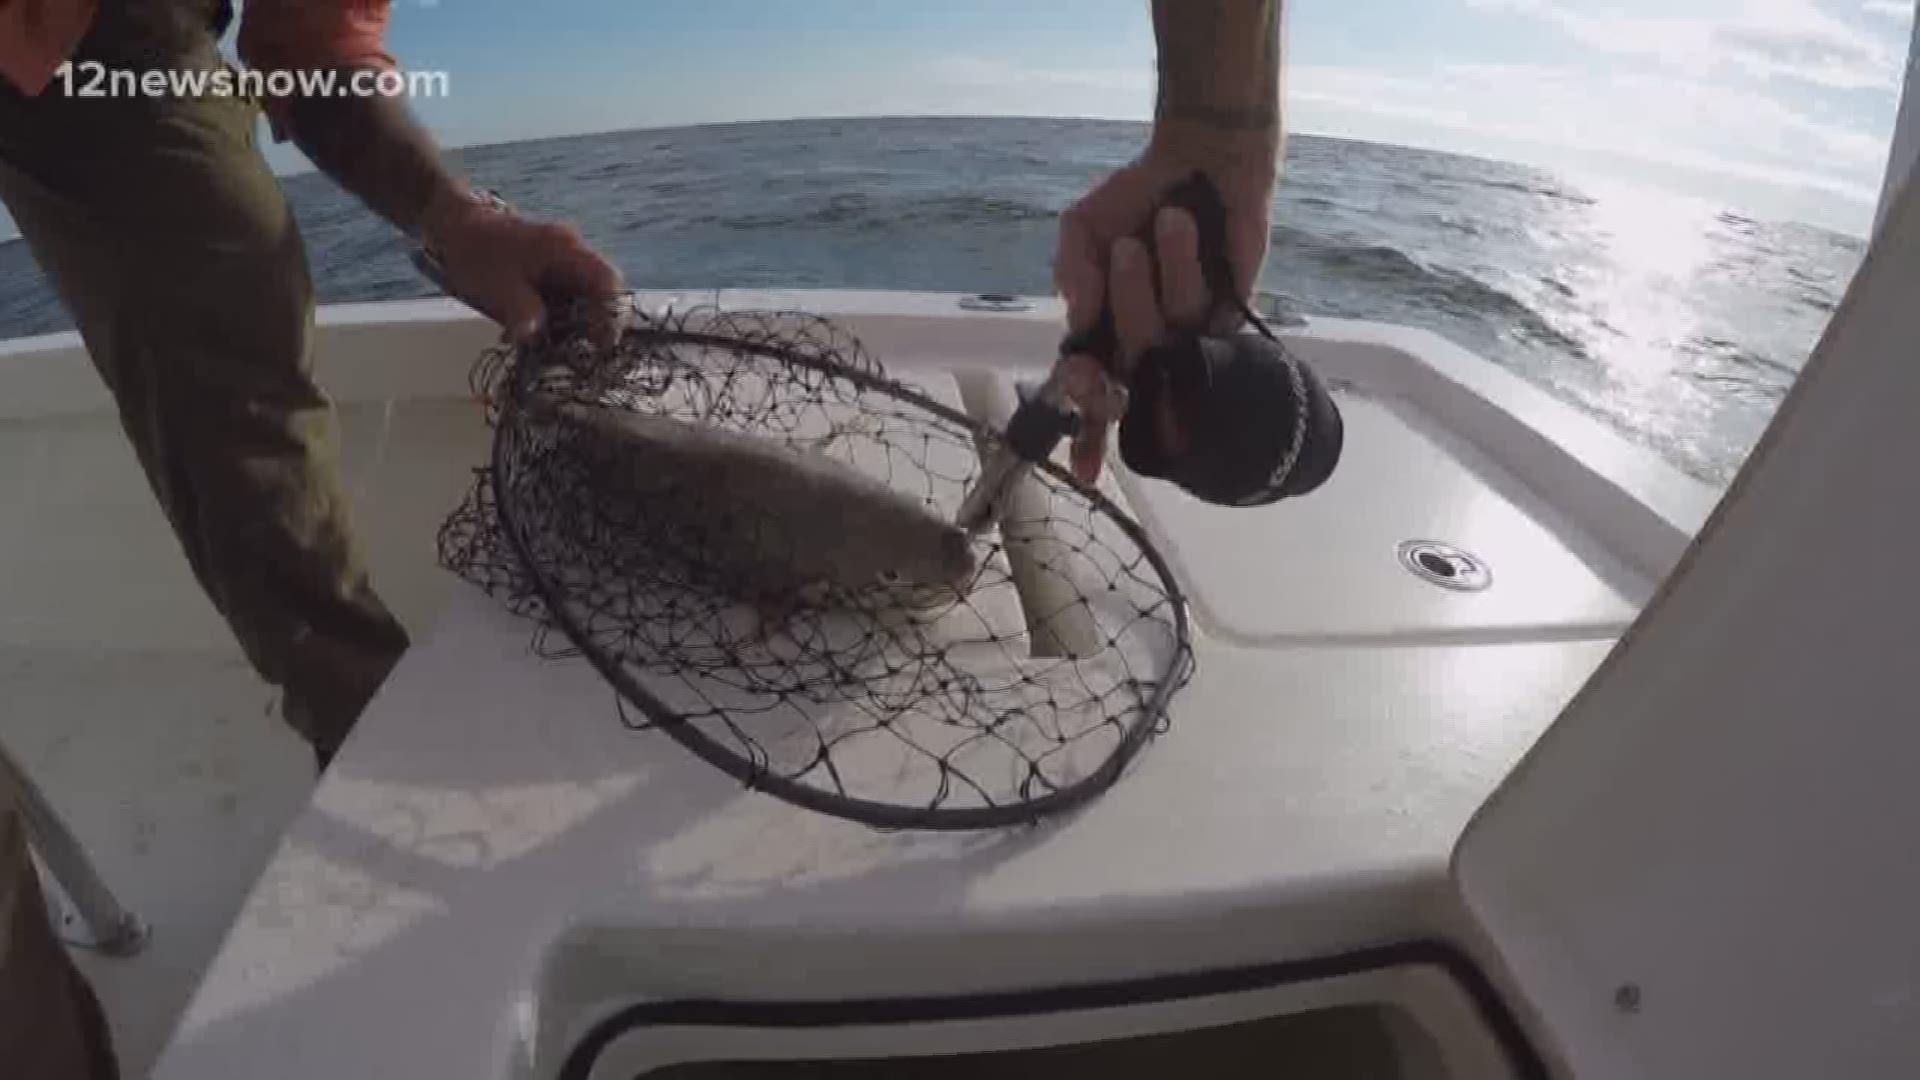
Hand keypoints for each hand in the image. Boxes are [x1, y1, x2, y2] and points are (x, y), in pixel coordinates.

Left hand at [420, 190, 624, 351]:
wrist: (453, 230)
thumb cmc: (477, 252)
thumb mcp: (498, 287)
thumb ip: (522, 312)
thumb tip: (534, 339)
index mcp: (567, 250)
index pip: (607, 282)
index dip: (610, 315)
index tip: (600, 345)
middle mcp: (573, 257)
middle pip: (601, 296)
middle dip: (590, 327)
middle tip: (572, 355)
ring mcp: (563, 268)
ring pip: (583, 305)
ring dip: (570, 330)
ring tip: (545, 347)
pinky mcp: (550, 279)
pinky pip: (564, 305)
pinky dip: (554, 324)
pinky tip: (531, 335)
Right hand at [1052, 127, 1275, 482]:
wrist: (1201, 159)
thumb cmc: (1137, 197)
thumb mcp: (1083, 227)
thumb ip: (1071, 268)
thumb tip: (1079, 315)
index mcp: (1106, 329)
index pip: (1094, 396)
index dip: (1090, 439)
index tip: (1084, 473)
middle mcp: (1147, 341)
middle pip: (1125, 391)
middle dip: (1103, 383)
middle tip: (1091, 367)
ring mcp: (1189, 335)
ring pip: (1160, 343)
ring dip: (1147, 285)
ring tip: (1160, 224)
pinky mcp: (1231, 316)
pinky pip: (1204, 319)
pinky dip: (1186, 266)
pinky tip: (1181, 224)